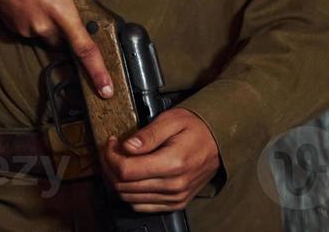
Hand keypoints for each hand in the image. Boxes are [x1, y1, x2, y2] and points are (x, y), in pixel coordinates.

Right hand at [0, 0, 113, 98]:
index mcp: (61, 12)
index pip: (83, 48)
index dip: (97, 71)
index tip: (106, 89)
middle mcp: (43, 25)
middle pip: (63, 40)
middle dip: (68, 27)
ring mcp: (25, 27)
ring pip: (46, 32)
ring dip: (50, 18)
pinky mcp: (12, 24)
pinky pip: (30, 26)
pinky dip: (35, 15)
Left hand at [99, 107, 221, 212]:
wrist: (219, 141)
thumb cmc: (196, 128)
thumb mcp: (172, 120)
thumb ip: (148, 134)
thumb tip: (126, 147)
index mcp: (173, 163)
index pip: (127, 171)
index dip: (110, 157)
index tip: (111, 143)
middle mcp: (174, 185)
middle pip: (124, 187)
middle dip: (109, 167)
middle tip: (110, 150)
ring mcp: (175, 197)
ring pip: (130, 199)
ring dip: (117, 181)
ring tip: (119, 161)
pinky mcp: (175, 203)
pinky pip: (142, 207)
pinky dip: (130, 193)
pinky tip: (131, 176)